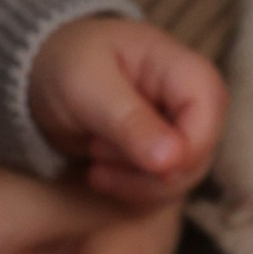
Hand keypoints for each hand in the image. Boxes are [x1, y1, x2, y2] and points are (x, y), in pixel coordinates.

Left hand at [27, 14, 226, 205]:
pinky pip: (161, 190)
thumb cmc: (67, 63)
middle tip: (98, 151)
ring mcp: (180, 131)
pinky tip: (97, 172)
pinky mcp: (163, 156)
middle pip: (198, 155)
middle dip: (147, 171)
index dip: (184, 151)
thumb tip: (173, 160)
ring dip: (132, 182)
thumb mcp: (88, 86)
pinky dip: (128, 190)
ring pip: (180, 179)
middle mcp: (193, 101)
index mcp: (185, 69)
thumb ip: (130, 121)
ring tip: (94, 157)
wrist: (43, 73)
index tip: (138, 162)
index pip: (209, 117)